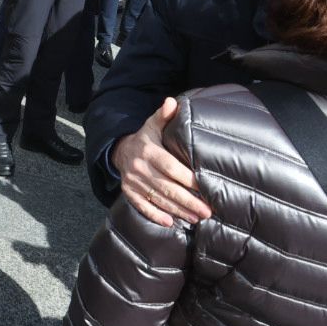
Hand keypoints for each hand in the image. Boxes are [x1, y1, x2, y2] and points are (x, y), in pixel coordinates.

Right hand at [110, 98, 210, 226]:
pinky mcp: (128, 192)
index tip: (202, 186)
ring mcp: (133, 182)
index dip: (186, 178)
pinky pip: (142, 206)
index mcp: (149, 151)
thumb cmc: (145, 139)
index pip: (170, 167)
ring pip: (158, 199)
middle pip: (166, 187)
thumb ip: (163, 116)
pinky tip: (170, 222)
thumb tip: (173, 102)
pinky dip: (155, 215)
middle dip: (188, 201)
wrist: (120, 151)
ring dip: (178, 210)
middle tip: (206, 211)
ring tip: (196, 218)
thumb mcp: (152, 125)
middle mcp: (140, 168)